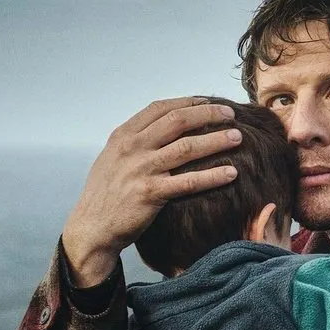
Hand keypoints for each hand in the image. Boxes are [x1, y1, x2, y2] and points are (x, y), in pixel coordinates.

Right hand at [62, 98, 241, 285]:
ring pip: (186, 147)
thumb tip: (160, 128)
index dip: (188, 102)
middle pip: (177, 121)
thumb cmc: (105, 195)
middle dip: (207, 114)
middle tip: (230, 115)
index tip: (208, 101)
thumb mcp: (112, 159)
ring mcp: (141, 170)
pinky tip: (230, 173)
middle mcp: (132, 148)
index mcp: (123, 136)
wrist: (92, 228)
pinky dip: (212, 176)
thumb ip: (134, 142)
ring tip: (238, 137)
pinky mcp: (150, 193)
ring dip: (216, 140)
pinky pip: (188, 182)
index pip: (160, 108)